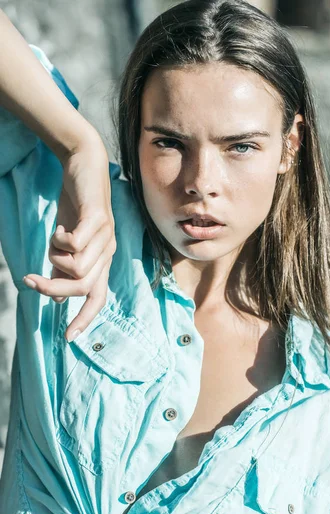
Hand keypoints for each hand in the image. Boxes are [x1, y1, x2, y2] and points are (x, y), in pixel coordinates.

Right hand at [22, 139, 115, 341]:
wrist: (85, 167)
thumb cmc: (75, 207)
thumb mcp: (66, 241)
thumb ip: (62, 268)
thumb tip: (57, 297)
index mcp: (101, 261)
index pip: (97, 298)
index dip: (84, 319)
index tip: (68, 338)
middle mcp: (108, 253)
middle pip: (83, 288)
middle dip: (54, 289)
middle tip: (30, 280)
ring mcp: (106, 236)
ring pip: (78, 268)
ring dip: (55, 259)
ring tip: (54, 240)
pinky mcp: (98, 219)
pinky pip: (76, 244)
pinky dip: (60, 241)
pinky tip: (60, 228)